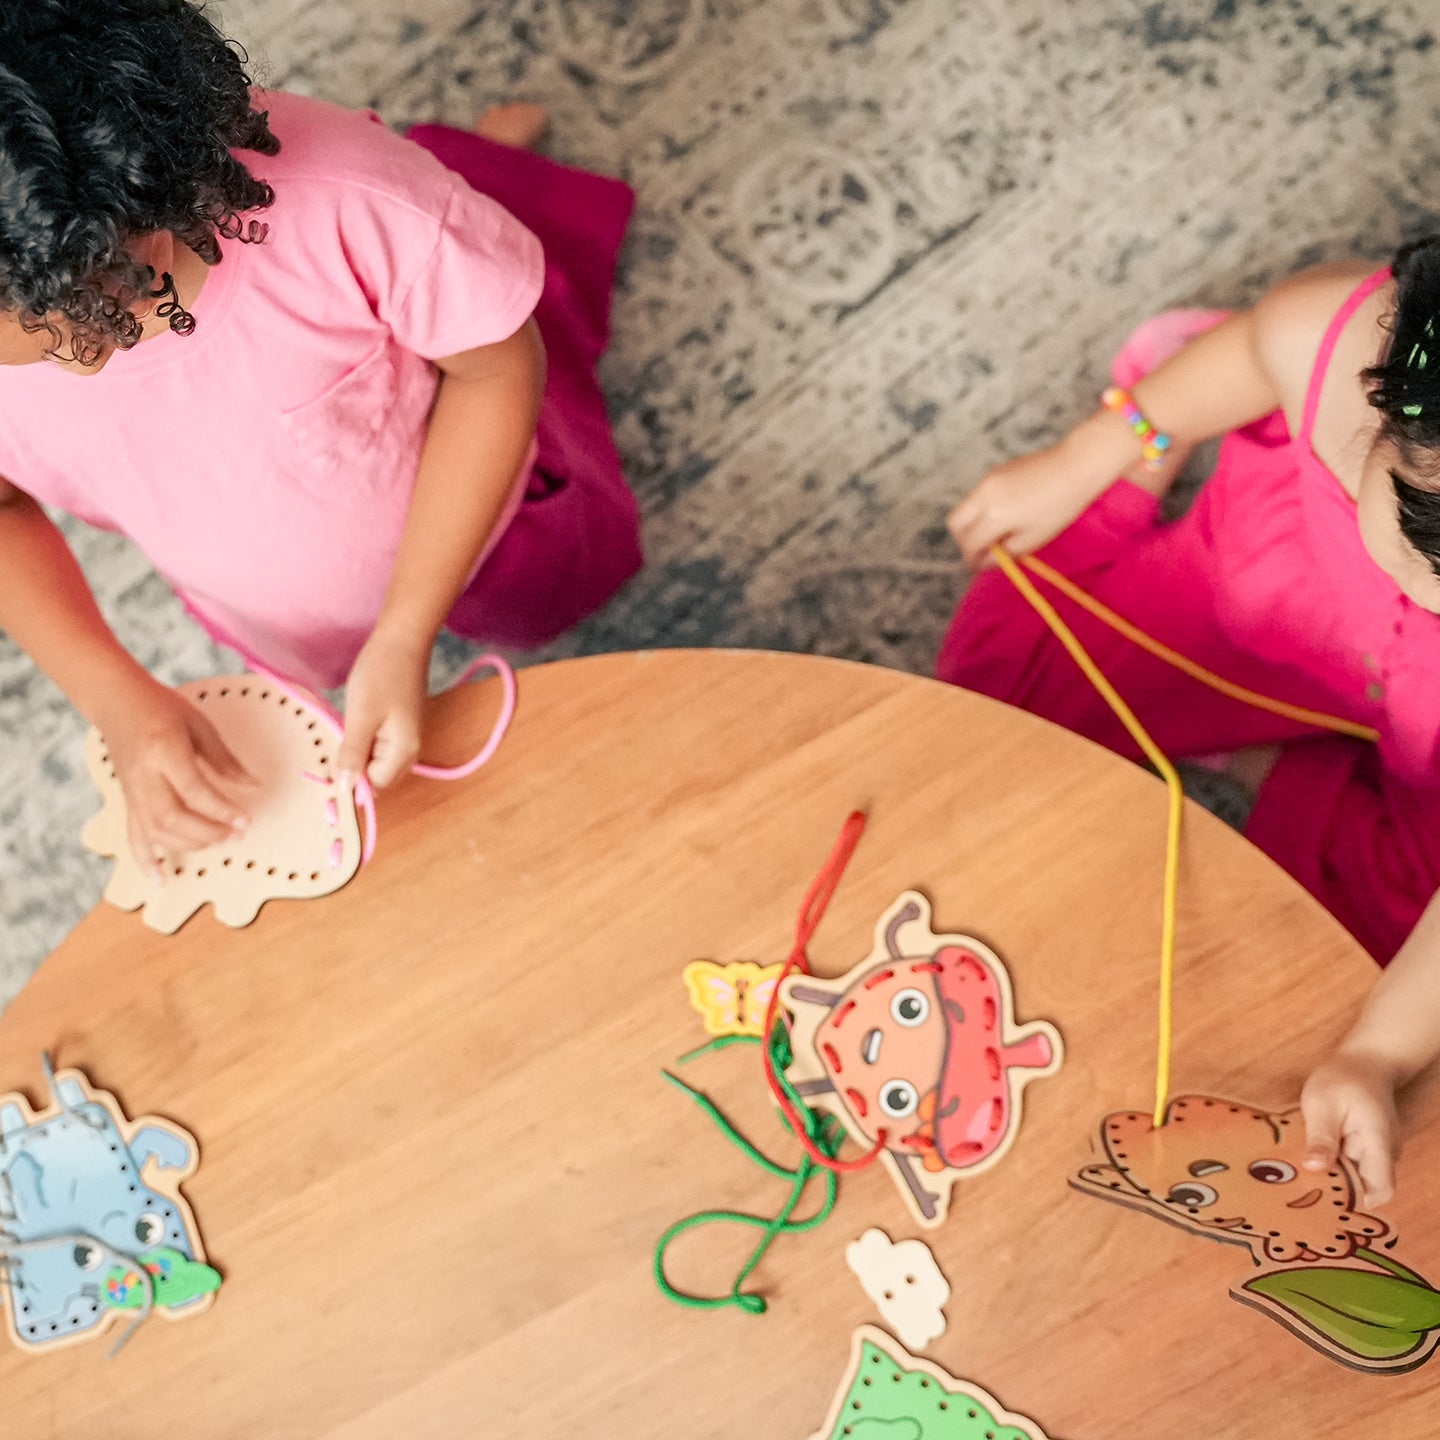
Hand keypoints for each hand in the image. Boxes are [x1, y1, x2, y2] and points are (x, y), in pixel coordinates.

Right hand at [99, 678, 256, 877]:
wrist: (117, 702)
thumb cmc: (162, 708)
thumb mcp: (198, 725)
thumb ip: (224, 759)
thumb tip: (253, 786)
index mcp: (163, 751)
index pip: (193, 790)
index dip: (221, 809)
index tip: (247, 819)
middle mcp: (143, 776)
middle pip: (173, 817)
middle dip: (208, 832)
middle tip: (237, 835)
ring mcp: (131, 791)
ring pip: (156, 830)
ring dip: (190, 844)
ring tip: (220, 843)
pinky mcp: (126, 800)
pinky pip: (132, 836)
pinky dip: (146, 860)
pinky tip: (161, 879)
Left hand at [338, 629, 429, 788]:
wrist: (401, 640)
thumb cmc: (382, 674)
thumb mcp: (361, 715)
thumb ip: (353, 753)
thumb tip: (344, 787)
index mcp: (403, 751)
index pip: (375, 786)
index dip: (350, 783)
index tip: (325, 770)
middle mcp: (409, 751)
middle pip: (377, 779)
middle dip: (353, 771)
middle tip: (332, 747)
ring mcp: (405, 739)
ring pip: (375, 764)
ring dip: (355, 757)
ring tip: (342, 733)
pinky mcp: (398, 728)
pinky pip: (377, 749)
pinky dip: (361, 745)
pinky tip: (351, 727)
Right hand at [947, 442, 1106, 567]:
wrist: (1074, 467)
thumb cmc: (1059, 507)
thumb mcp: (1033, 540)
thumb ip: (1004, 554)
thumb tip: (985, 561)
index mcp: (994, 516)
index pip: (969, 543)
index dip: (972, 559)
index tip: (980, 566)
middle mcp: (983, 496)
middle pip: (955, 524)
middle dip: (964, 540)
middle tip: (982, 550)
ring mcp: (986, 481)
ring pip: (963, 508)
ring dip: (972, 524)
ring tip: (995, 533)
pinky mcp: (993, 472)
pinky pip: (976, 496)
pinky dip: (981, 510)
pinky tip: (1005, 514)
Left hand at [1301, 1052, 1401, 1206]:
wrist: (1363, 1062)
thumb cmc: (1342, 1078)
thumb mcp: (1323, 1103)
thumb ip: (1321, 1136)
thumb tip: (1313, 1168)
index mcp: (1378, 1144)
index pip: (1380, 1190)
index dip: (1357, 1202)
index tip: (1323, 1200)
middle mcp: (1383, 1155)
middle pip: (1366, 1189)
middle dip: (1336, 1193)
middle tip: (1299, 1190)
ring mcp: (1376, 1153)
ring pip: (1356, 1179)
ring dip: (1331, 1178)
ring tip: (1297, 1176)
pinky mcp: (1365, 1148)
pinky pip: (1350, 1166)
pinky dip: (1332, 1166)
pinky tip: (1306, 1160)